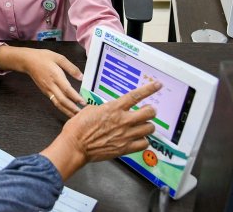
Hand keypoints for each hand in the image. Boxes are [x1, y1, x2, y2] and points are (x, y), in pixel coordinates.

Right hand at [0, 46, 84, 116]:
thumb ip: (71, 67)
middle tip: (83, 113)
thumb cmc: (43, 57)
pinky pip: (54, 101)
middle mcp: (51, 85)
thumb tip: (81, 76)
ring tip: (76, 116)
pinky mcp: (45, 92)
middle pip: (62, 100)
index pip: (67, 89)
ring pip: (58, 103)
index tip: (84, 103)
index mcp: (55, 76)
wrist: (28, 61)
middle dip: (72, 108)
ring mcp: (47, 90)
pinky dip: (61, 108)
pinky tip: (67, 110)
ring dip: (67, 111)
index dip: (75, 97)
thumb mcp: (59, 58)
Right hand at [40, 82, 160, 179]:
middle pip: (149, 112)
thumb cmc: (78, 128)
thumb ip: (106, 109)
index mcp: (113, 108)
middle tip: (147, 111)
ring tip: (141, 126)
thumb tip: (111, 109)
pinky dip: (143, 141)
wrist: (75, 145)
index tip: (157, 85)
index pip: (136, 96)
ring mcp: (126, 135)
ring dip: (147, 126)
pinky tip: (137, 139)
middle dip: (150, 110)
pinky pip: (144, 144)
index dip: (149, 89)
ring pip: (149, 128)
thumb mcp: (90, 110)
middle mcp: (123, 120)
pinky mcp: (125, 148)